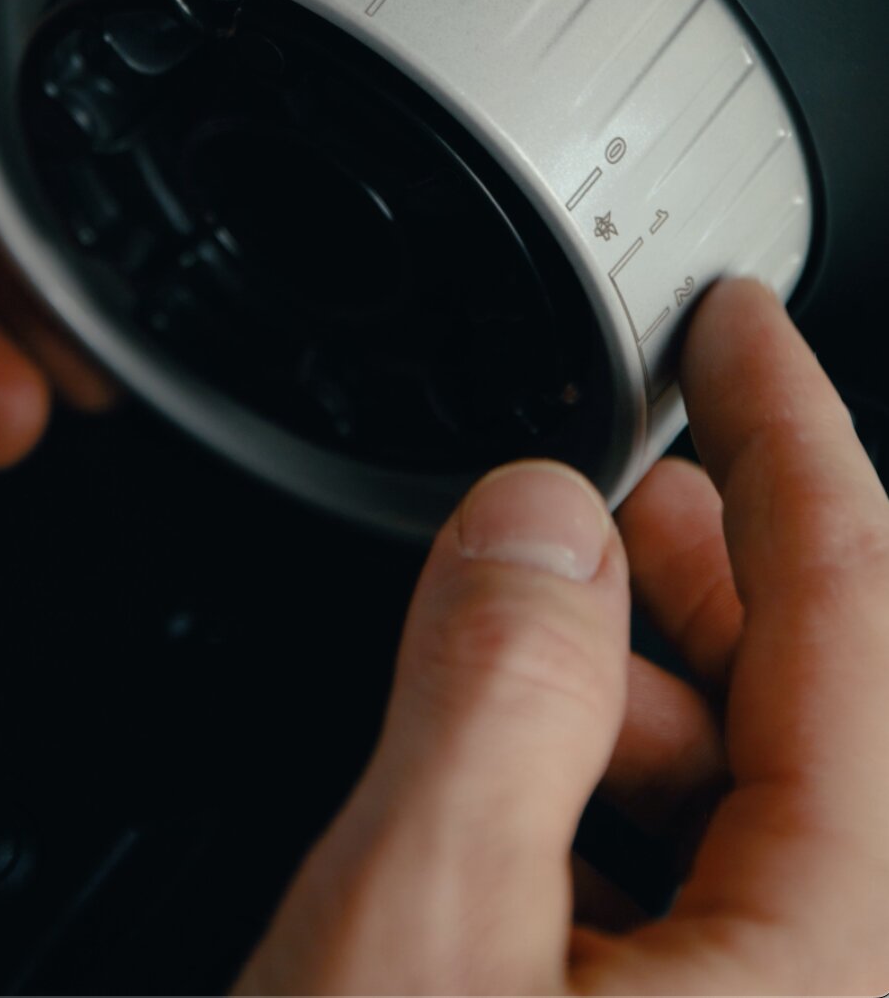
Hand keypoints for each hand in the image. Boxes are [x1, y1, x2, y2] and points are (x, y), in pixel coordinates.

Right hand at [238, 279, 888, 995]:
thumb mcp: (416, 935)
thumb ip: (494, 692)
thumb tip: (538, 520)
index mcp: (840, 961)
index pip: (858, 608)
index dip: (788, 429)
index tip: (737, 326)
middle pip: (832, 701)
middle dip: (707, 559)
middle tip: (610, 469)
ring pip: (775, 810)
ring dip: (651, 695)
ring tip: (532, 632)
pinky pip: (726, 916)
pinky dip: (627, 818)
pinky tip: (527, 808)